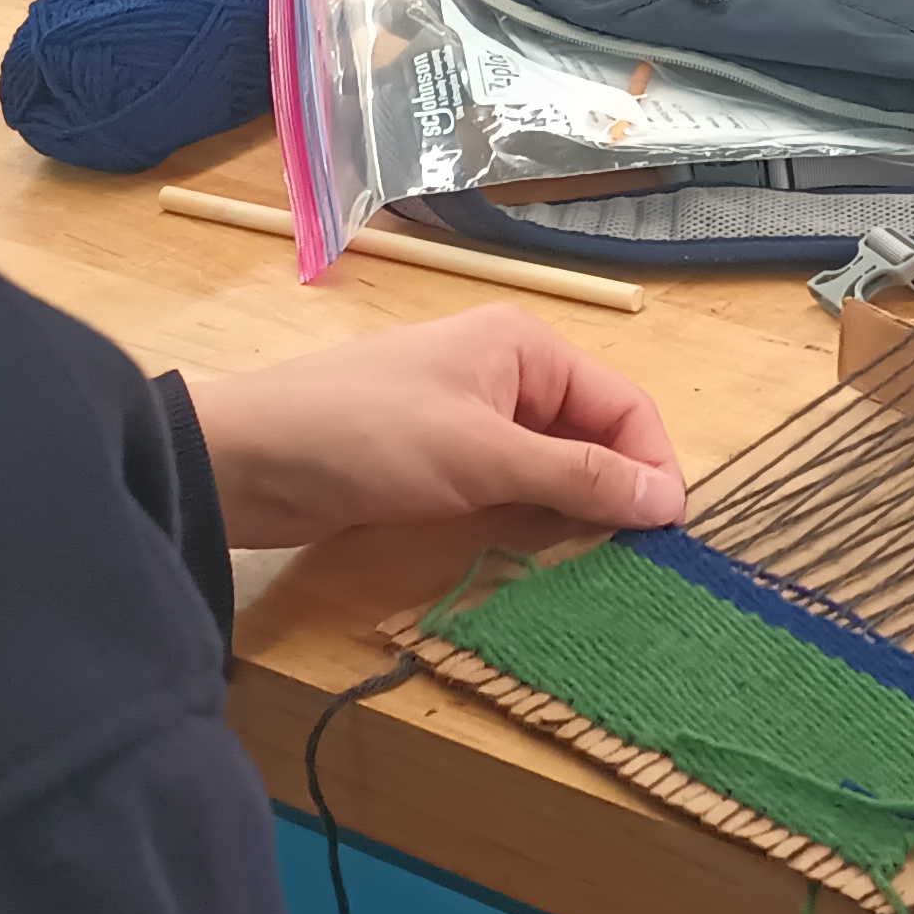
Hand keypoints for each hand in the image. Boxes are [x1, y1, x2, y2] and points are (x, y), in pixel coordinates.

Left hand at [187, 307, 683, 549]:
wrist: (245, 461)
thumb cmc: (367, 438)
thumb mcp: (482, 458)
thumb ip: (578, 479)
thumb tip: (667, 502)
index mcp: (527, 347)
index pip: (625, 405)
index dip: (653, 467)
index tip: (668, 536)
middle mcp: (509, 373)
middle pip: (595, 434)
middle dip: (618, 491)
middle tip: (637, 560)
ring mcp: (473, 416)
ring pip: (554, 465)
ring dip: (577, 510)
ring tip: (597, 565)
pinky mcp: (441, 459)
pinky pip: (512, 485)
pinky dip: (533, 517)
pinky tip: (542, 555)